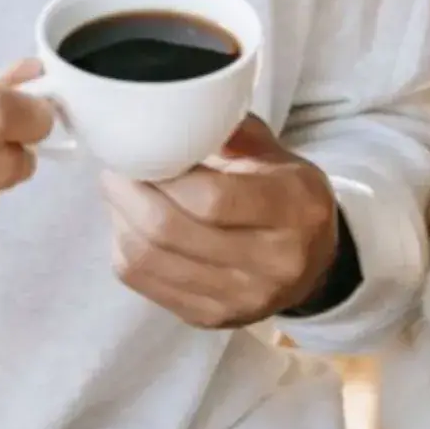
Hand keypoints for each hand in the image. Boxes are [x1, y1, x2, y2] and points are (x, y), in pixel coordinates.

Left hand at [100, 116, 338, 328]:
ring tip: (117, 190)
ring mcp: (239, 299)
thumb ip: (232, 131)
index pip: (212, 198)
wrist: (313, 263)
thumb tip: (175, 110)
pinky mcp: (209, 318)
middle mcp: (272, 264)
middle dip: (129, 193)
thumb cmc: (288, 196)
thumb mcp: (277, 155)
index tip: (143, 148)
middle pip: (171, 229)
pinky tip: (128, 223)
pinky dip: (124, 247)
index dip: (164, 173)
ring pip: (149, 258)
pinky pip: (143, 281)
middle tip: (115, 166)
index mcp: (294, 211)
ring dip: (119, 218)